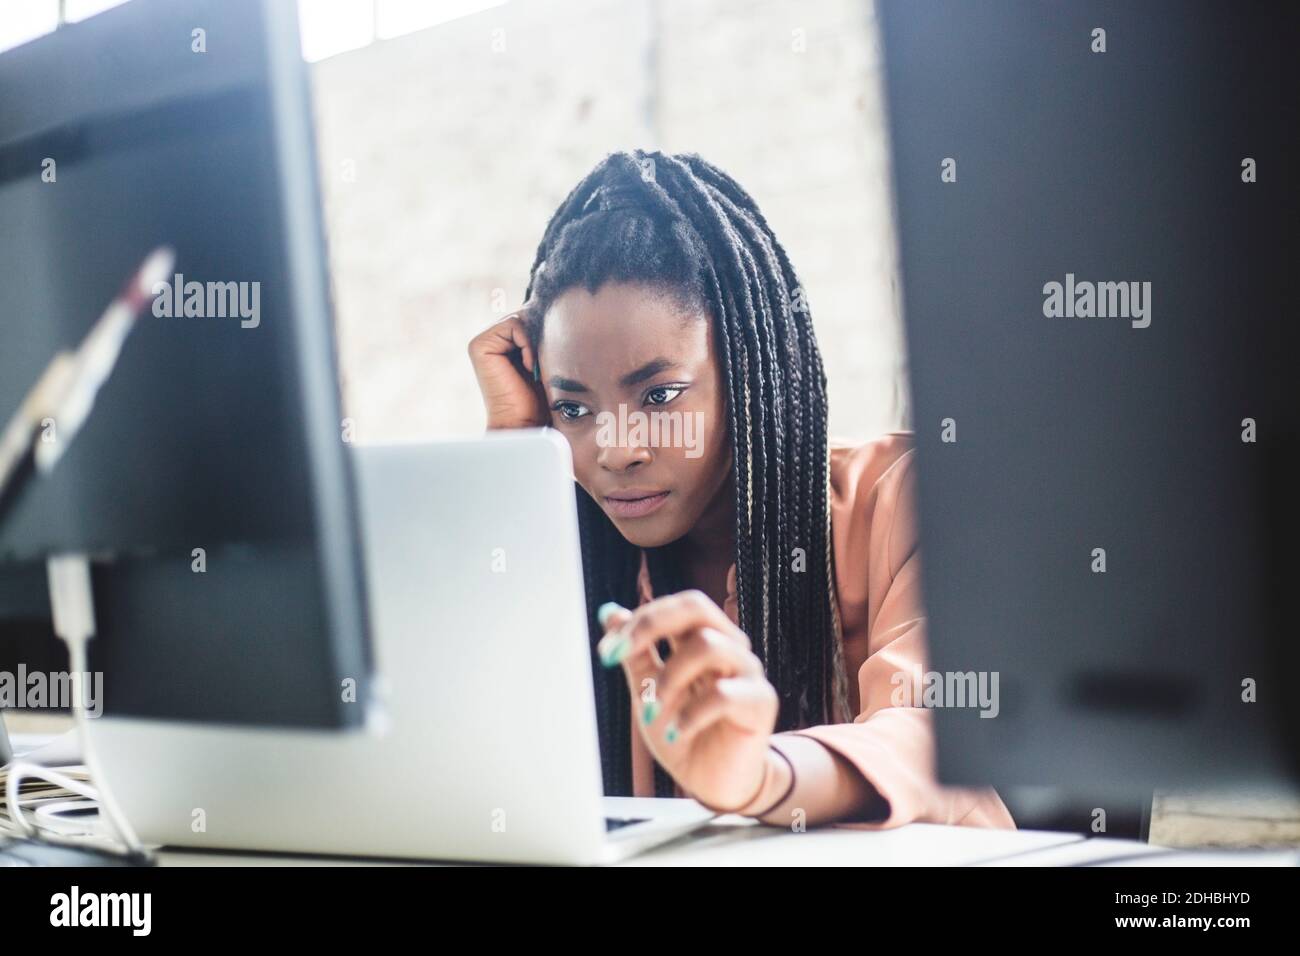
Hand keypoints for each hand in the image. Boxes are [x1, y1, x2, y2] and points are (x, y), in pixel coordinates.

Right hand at [467, 306, 549, 429]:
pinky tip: (529, 366)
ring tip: (537, 367)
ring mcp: (484, 340)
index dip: (550, 329)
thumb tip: (554, 302)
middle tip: (546, 364)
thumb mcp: (550, 357)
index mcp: (508, 340)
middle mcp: (494, 337)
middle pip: (529, 313)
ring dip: (538, 342)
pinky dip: (528, 344)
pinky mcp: (479, 345)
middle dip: (545, 334)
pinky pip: (514, 324)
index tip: (553, 357)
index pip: (534, 315)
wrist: (526, 422)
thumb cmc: (543, 396)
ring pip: (523, 317)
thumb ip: (545, 331)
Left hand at [597, 591, 779, 812]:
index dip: (640, 620)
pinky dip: (691, 714)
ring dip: (669, 677)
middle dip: (652, 624)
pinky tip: (677, 734)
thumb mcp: (649, 692)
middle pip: (697, 608)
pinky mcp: (760, 702)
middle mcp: (729, 646)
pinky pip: (724, 694)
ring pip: (708, 645)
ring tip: (652, 711)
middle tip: (619, 652)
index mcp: (703, 638)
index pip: (676, 608)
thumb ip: (636, 655)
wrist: (712, 783)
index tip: (607, 650)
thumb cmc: (684, 732)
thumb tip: (610, 614)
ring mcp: (748, 671)